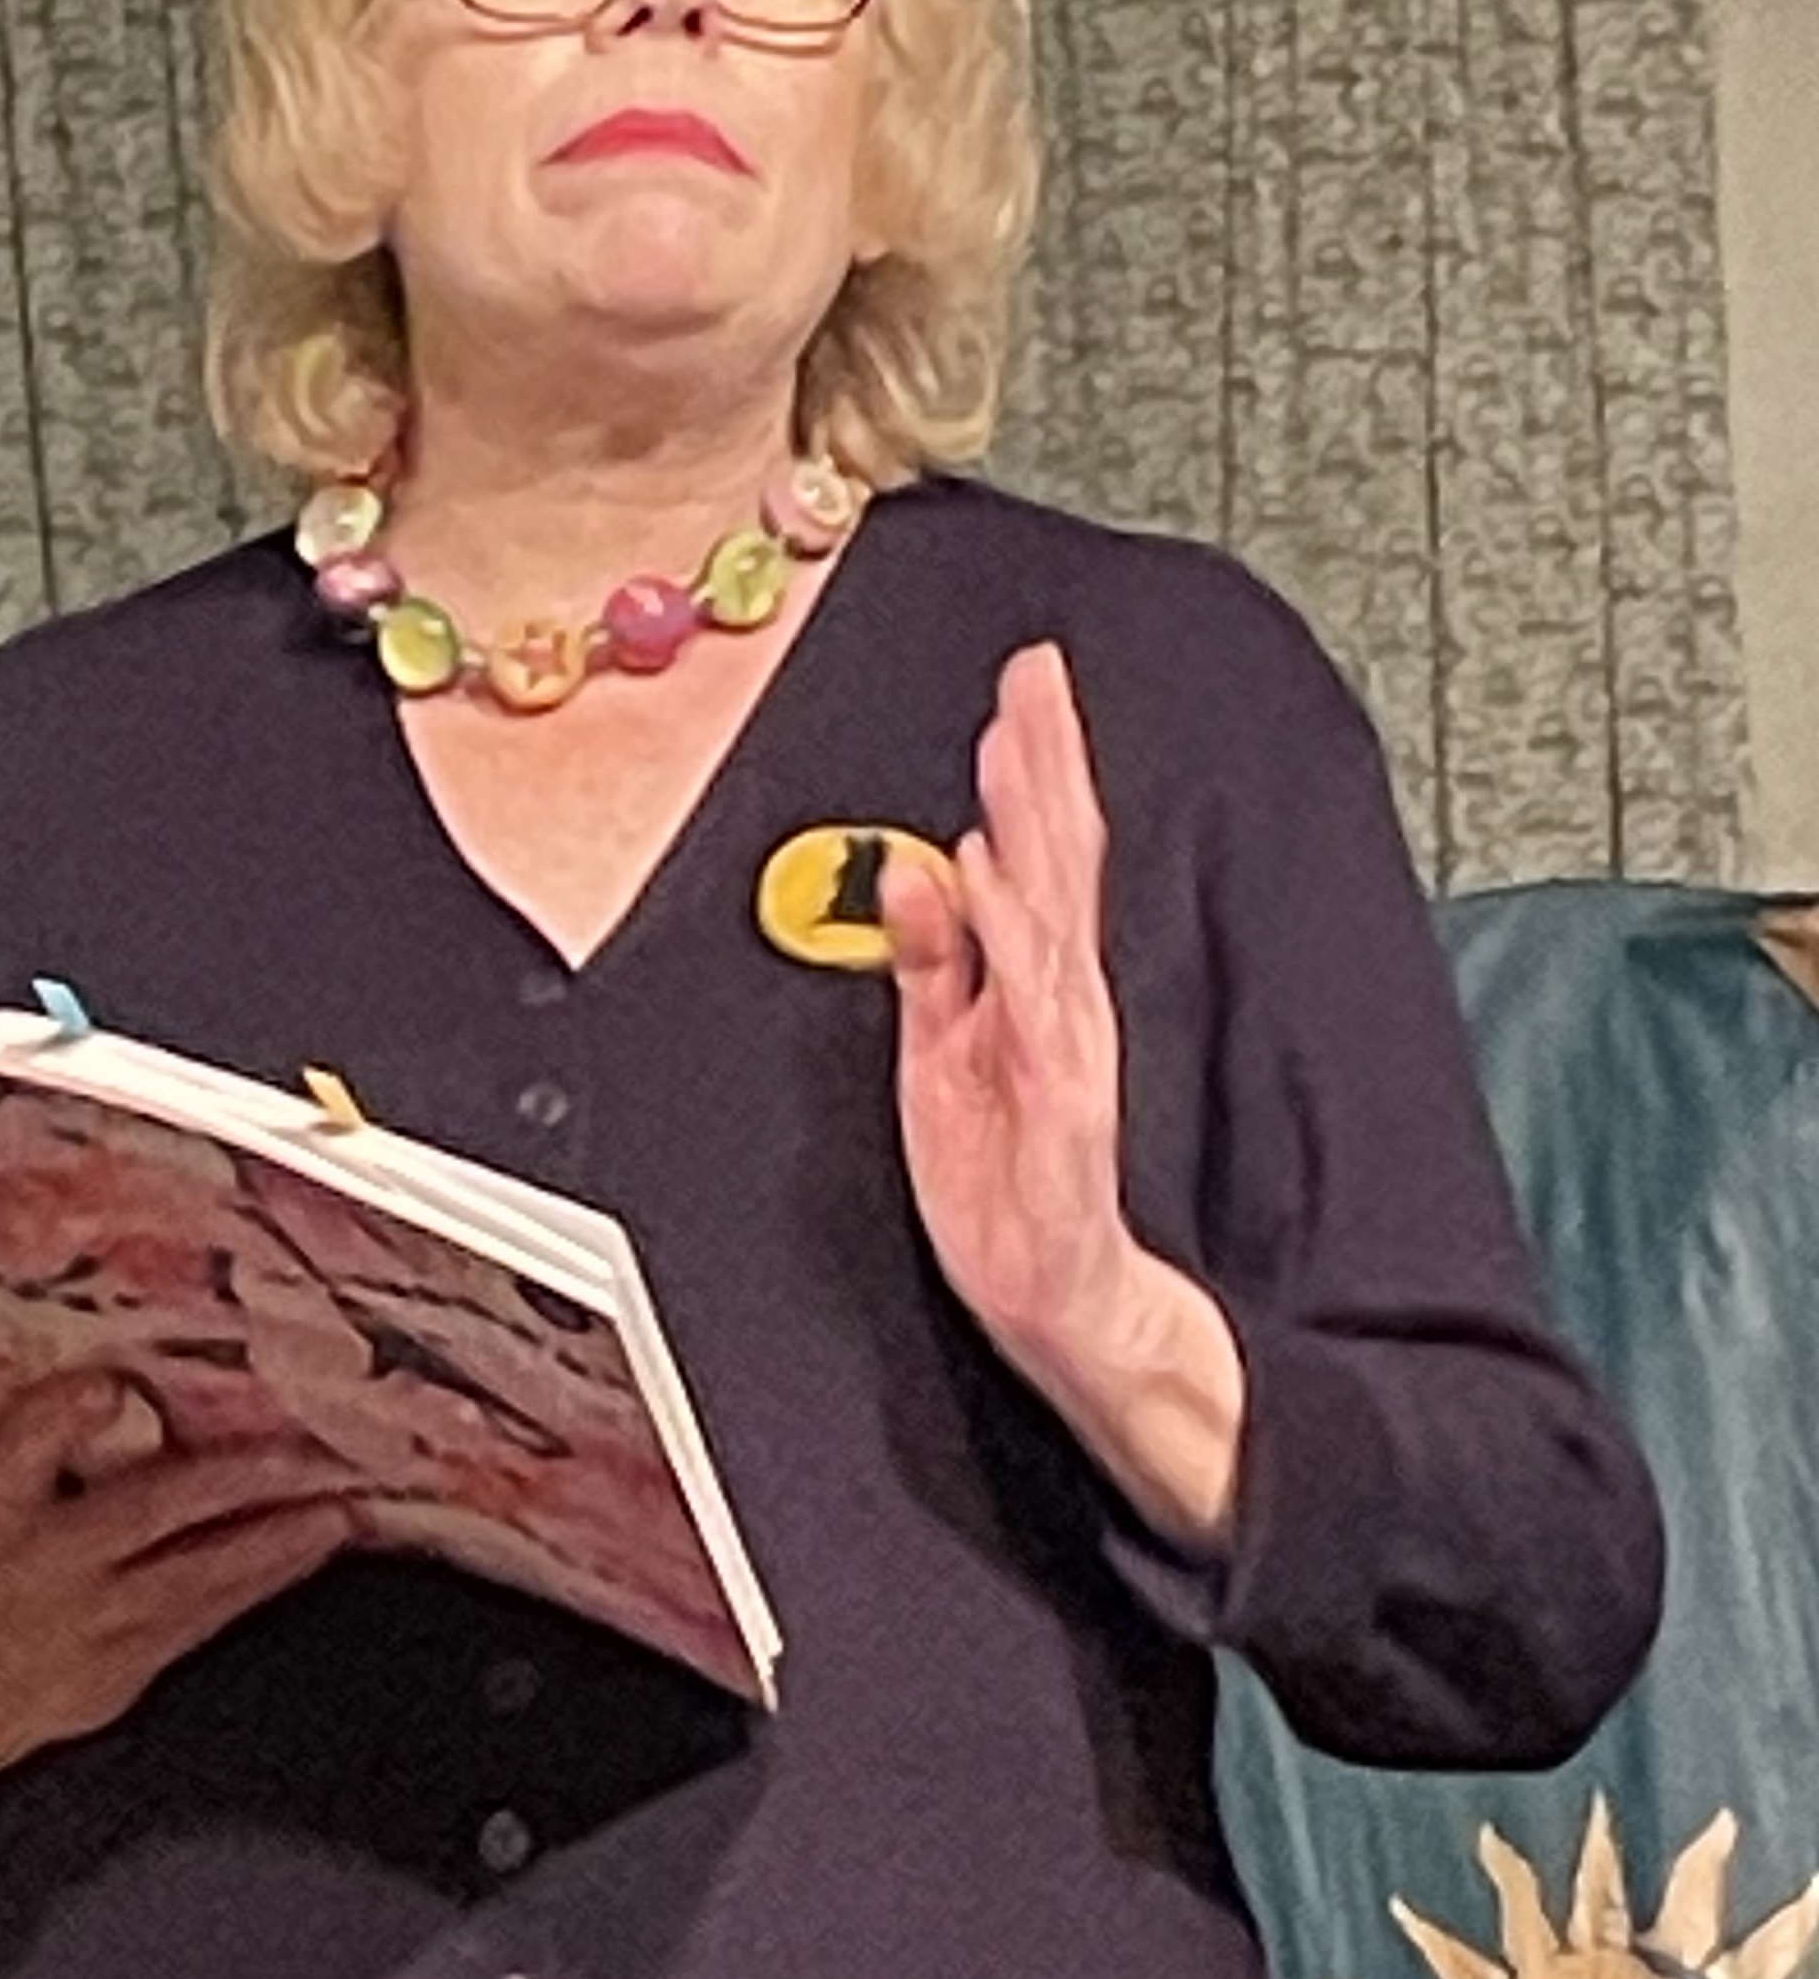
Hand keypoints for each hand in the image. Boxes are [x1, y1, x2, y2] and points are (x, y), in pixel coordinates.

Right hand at [0, 1370, 357, 1814]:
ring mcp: (90, 1624)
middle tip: (308, 1450)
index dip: (58, 1418)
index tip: (106, 1382)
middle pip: (141, 1514)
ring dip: (276, 1538)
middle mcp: (38, 1566)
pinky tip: (319, 1540)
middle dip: (232, 1481)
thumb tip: (118, 1373)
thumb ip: (41, 1430)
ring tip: (341, 1502)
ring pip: (197, 1575)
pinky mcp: (132, 1667)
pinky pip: (212, 1615)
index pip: (17, 1451)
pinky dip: (270, 1574)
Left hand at [878, 643, 1244, 1551]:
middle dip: (1043, 768)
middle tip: (1032, 680)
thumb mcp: (942, 1057)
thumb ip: (931, 966)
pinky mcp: (1053, 1104)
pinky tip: (992, 878)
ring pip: (1049, 917)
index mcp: (1033, 990)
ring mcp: (1061, 1050)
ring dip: (1031, 828)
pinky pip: (1031, 1007)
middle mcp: (1058, 1005)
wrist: (1060, 1298)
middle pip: (1056, 865)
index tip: (1022, 691)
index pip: (1040, 859)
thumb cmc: (1003, 1185)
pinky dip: (1008, 938)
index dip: (1032, 773)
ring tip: (1011, 750)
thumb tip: (917, 874)